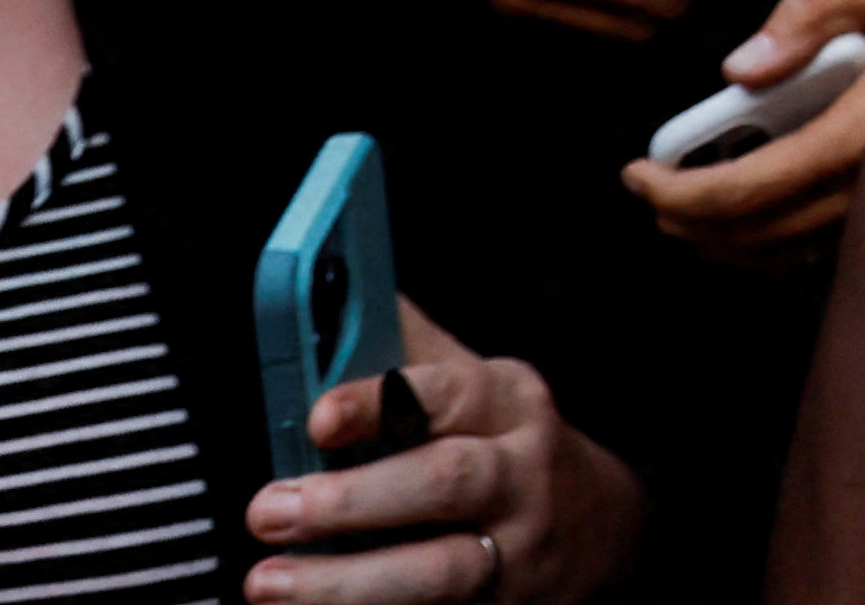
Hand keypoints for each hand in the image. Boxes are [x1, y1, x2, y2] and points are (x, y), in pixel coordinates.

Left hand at [242, 301, 643, 603]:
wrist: (597, 527)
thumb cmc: (501, 442)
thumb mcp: (472, 388)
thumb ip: (405, 352)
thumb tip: (331, 289)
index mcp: (507, 402)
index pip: (447, 391)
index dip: (381, 401)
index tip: (317, 416)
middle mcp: (520, 473)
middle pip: (445, 481)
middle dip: (352, 500)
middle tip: (268, 511)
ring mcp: (516, 549)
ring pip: (439, 570)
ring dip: (346, 581)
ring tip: (267, 583)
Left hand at [624, 0, 864, 264]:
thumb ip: (807, 16)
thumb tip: (737, 70)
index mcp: (862, 132)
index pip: (746, 190)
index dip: (677, 191)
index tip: (635, 172)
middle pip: (754, 234)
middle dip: (686, 219)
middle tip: (648, 189)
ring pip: (781, 252)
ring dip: (720, 239)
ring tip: (681, 204)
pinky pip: (814, 249)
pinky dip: (764, 243)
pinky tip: (743, 213)